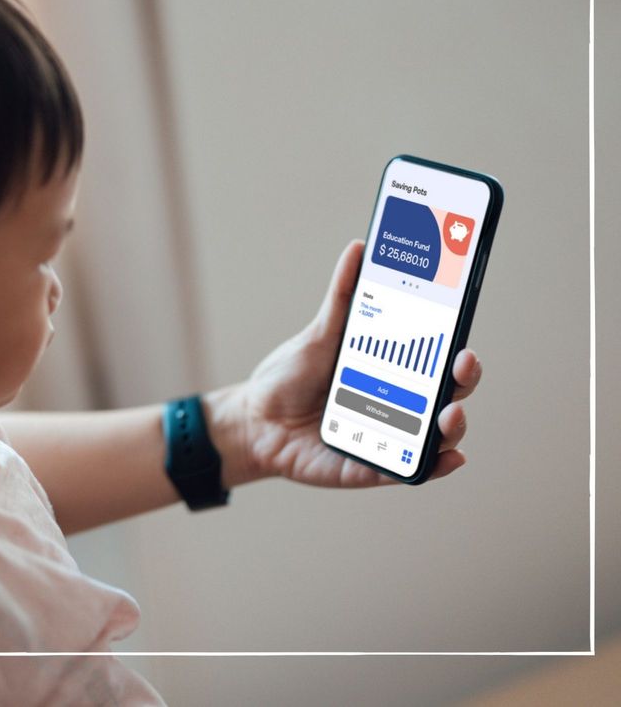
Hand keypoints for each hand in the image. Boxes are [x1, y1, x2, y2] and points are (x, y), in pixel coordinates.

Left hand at [208, 240, 481, 487]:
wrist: (254, 420)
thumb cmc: (290, 376)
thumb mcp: (318, 335)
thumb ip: (341, 297)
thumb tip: (359, 247)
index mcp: (391, 371)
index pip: (438, 360)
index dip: (458, 351)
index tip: (463, 335)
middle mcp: (399, 405)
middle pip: (447, 395)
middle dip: (463, 381)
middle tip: (462, 364)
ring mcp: (388, 437)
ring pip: (435, 436)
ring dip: (453, 427)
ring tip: (450, 414)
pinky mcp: (370, 467)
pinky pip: (407, 472)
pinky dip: (432, 467)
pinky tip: (447, 458)